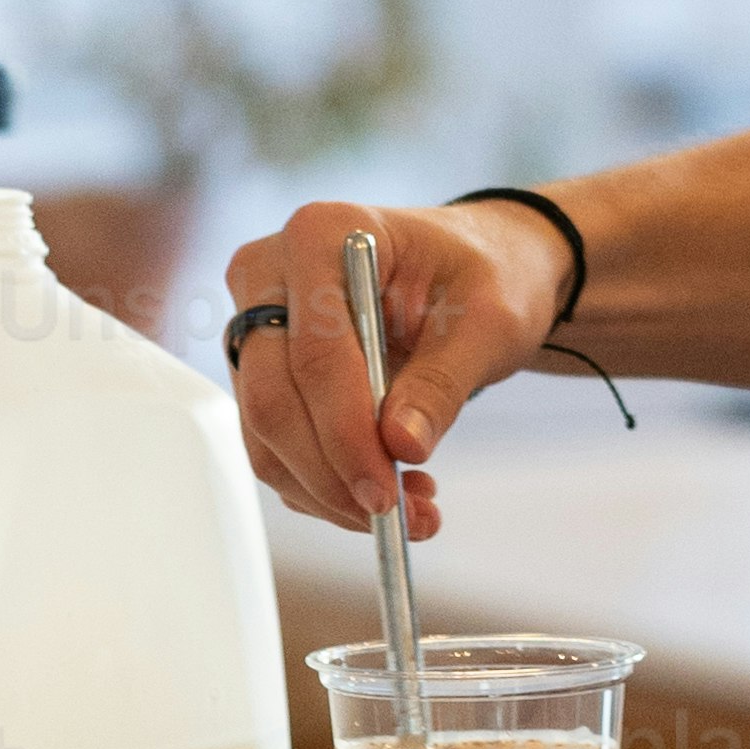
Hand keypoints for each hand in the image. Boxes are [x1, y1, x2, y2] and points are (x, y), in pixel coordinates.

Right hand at [220, 192, 563, 539]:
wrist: (479, 272)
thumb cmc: (486, 275)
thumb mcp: (490, 320)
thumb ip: (442, 381)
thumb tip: (401, 446)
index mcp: (322, 233)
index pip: (314, 353)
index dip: (346, 434)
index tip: (387, 493)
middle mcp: (271, 274)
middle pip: (272, 399)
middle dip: (332, 474)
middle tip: (396, 516)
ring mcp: (259, 324)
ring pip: (266, 436)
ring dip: (329, 492)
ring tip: (411, 510)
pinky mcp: (264, 372)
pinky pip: (275, 449)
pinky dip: (325, 487)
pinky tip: (389, 490)